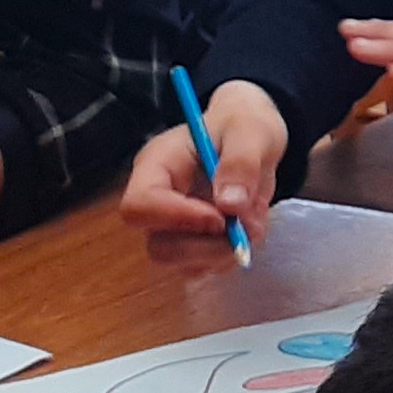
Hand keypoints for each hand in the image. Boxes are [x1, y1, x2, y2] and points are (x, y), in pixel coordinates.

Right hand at [121, 79, 286, 254]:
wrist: (251, 136)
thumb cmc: (243, 125)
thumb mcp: (251, 131)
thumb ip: (241, 163)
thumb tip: (230, 206)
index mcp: (157, 165)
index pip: (140, 205)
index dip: (178, 218)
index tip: (221, 217)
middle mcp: (156, 200)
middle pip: (158, 245)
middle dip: (205, 247)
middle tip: (245, 230)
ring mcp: (171, 226)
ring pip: (180, 263)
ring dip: (221, 254)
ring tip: (253, 224)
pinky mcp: (190, 243)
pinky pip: (202, 268)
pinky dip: (229, 258)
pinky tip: (247, 231)